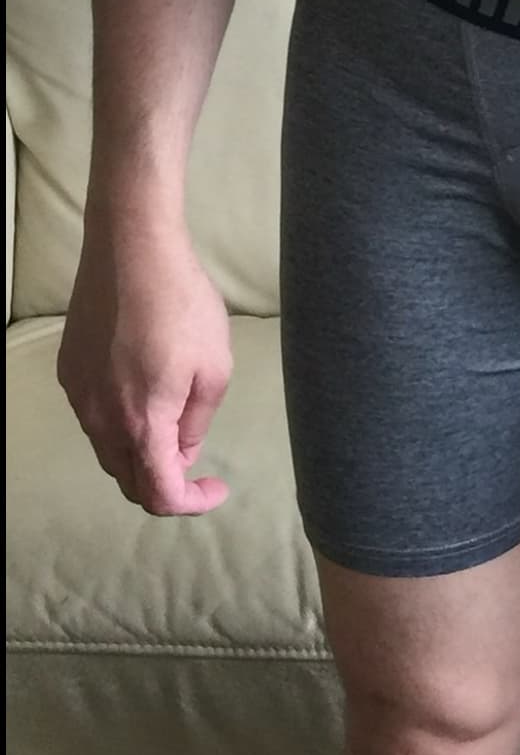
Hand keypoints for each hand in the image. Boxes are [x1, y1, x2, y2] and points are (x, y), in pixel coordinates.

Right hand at [56, 217, 232, 515]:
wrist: (131, 250)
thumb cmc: (183, 303)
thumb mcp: (214, 367)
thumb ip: (197, 421)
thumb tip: (182, 449)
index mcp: (142, 422)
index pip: (158, 494)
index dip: (190, 504)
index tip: (215, 487)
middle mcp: (101, 418)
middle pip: (127, 480)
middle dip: (163, 484)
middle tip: (195, 462)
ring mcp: (78, 395)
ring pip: (107, 450)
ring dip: (139, 454)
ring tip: (173, 425)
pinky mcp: (69, 371)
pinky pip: (93, 418)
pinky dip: (119, 425)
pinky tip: (143, 394)